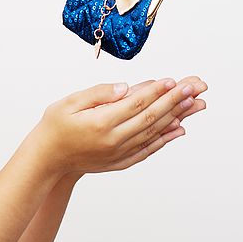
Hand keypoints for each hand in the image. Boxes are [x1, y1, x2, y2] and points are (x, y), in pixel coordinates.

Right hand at [31, 76, 207, 175]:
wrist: (48, 159)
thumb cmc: (55, 126)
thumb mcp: (69, 103)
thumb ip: (98, 93)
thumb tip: (125, 87)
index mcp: (100, 123)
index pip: (136, 103)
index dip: (156, 91)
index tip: (172, 80)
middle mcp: (113, 140)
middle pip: (150, 117)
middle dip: (174, 101)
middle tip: (194, 88)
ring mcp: (119, 153)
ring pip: (153, 132)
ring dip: (176, 117)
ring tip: (194, 103)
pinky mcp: (120, 161)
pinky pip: (148, 149)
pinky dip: (165, 139)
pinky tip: (179, 129)